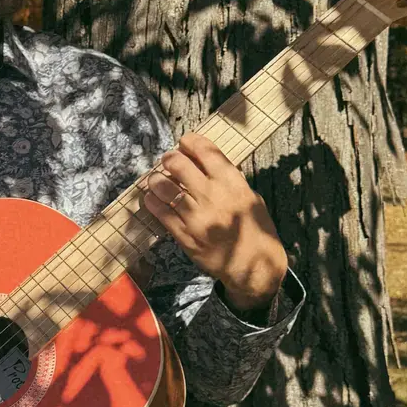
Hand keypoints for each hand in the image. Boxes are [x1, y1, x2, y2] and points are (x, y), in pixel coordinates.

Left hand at [138, 131, 288, 315]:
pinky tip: (153, 198)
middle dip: (169, 158)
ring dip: (156, 179)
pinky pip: (159, 211)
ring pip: (163, 186)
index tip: (184, 143)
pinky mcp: (184, 234)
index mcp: (232, 182)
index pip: (205, 150)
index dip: (189, 142)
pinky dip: (152, 200)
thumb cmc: (254, 228)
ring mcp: (196, 215)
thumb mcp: (249, 196)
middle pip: (178, 164)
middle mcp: (213, 195)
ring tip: (157, 180)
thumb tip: (201, 160)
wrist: (253, 264)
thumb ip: (227, 178)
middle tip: (168, 161)